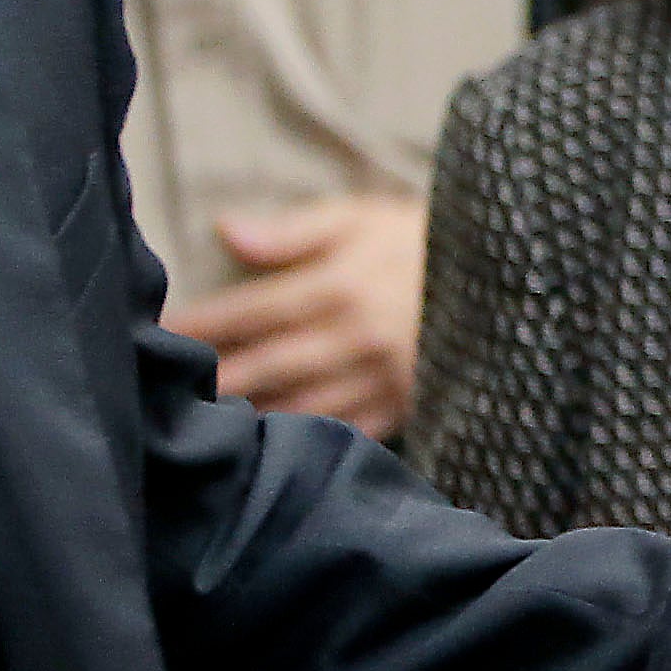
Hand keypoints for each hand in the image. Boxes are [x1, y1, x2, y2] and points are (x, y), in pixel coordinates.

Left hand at [171, 194, 425, 438]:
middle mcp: (356, 338)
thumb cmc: (424, 240)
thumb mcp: (363, 218)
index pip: (253, 310)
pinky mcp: (405, 407)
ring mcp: (381, 380)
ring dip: (252, 419)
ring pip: (301, 408)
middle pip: (268, 366)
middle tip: (163, 392)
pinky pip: (346, 434)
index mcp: (341, 286)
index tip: (158, 331)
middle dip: (215, 379)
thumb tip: (226, 230)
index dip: (203, 323)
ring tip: (204, 428)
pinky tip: (271, 452)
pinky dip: (306, 443)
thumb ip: (294, 231)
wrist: (512, 279)